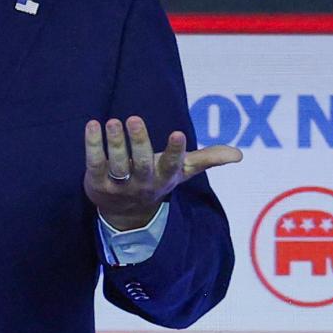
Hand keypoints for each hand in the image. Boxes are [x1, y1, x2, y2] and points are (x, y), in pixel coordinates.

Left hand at [84, 116, 241, 231]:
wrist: (124, 213)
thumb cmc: (157, 180)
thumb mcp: (182, 172)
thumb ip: (208, 160)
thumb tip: (239, 155)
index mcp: (165, 178)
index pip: (171, 165)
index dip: (174, 151)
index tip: (177, 133)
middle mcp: (142, 183)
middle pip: (141, 163)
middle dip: (138, 142)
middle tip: (133, 118)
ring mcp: (118, 184)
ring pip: (116, 164)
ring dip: (114, 142)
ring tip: (113, 121)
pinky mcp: (96, 182)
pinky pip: (94, 162)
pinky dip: (93, 144)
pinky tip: (92, 125)